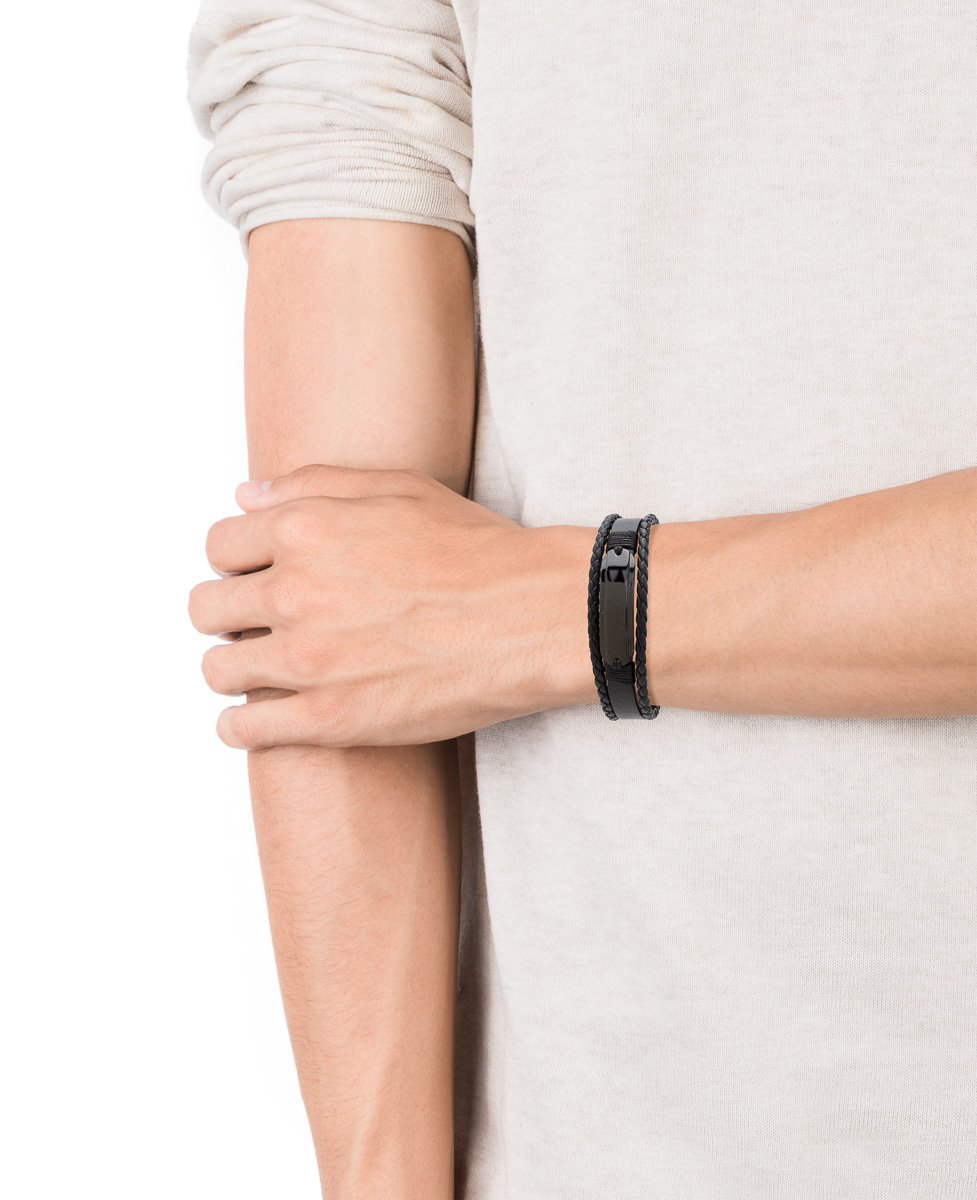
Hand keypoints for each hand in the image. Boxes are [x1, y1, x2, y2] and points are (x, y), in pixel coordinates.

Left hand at [189, 465, 595, 747]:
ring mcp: (308, 660)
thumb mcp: (398, 488)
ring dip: (233, 666)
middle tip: (255, 624)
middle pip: (206, 608)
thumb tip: (247, 496)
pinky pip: (242, 728)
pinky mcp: (329, 719)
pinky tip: (258, 717)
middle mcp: (294, 592)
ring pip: (217, 668)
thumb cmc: (475, 552)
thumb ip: (313, 484)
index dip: (235, 560)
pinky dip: (240, 724)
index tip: (251, 576)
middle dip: (227, 613)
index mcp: (305, 530)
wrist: (530, 618)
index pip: (219, 545)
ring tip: (262, 669)